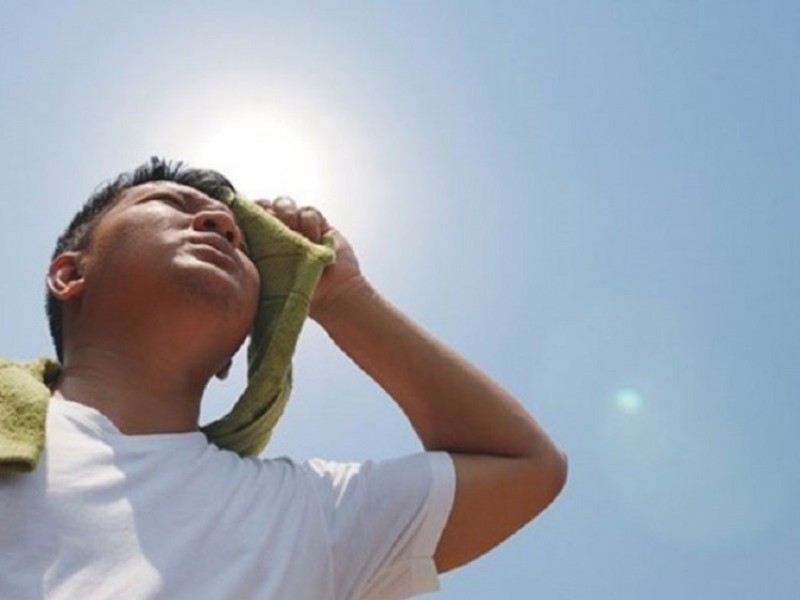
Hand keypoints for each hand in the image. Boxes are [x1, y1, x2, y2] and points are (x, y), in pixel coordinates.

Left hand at [255, 197, 363, 317]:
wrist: (333, 295)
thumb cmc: (297, 295)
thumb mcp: (266, 281)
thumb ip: (251, 262)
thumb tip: (230, 247)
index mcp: (258, 244)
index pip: (244, 218)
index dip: (245, 214)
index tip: (249, 221)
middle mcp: (275, 232)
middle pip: (262, 205)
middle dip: (266, 210)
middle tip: (273, 225)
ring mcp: (296, 226)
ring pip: (284, 203)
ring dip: (288, 215)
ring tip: (297, 235)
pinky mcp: (316, 224)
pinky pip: (308, 211)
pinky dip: (310, 223)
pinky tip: (316, 240)